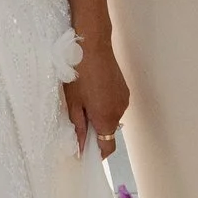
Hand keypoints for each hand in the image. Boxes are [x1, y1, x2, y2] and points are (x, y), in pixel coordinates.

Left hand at [63, 35, 128, 158]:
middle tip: (78, 118)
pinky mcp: (124, 90)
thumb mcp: (73, 102)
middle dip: (95, 131)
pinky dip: (105, 105)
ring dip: (100, 116)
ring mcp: (124, 100)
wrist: (93, 45)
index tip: (85, 152)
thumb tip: (80, 147)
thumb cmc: (79, 72)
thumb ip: (79, 127)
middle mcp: (119, 112)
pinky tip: (93, 91)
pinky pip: (115, 105)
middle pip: (109, 132)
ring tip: (84, 100)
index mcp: (106, 118)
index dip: (96, 153)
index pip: (107, 148)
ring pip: (112, 117)